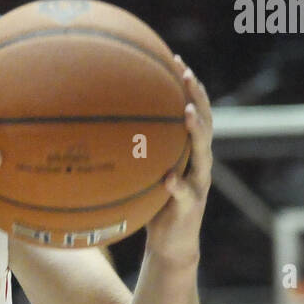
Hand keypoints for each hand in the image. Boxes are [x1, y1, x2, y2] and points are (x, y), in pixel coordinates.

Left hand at [145, 56, 212, 263]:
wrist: (170, 244)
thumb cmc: (153, 202)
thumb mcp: (144, 170)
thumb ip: (135, 148)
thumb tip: (98, 121)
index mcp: (189, 151)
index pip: (193, 110)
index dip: (188, 85)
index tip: (175, 59)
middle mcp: (199, 163)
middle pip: (205, 123)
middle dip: (198, 97)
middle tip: (186, 75)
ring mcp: (198, 184)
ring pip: (203, 154)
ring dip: (196, 132)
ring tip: (188, 114)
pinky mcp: (191, 207)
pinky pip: (184, 194)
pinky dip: (177, 185)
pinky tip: (169, 177)